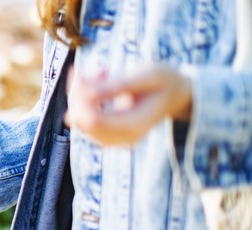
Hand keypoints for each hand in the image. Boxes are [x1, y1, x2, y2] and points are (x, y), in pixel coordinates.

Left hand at [64, 65, 192, 145]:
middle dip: (77, 93)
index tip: (82, 73)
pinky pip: (82, 119)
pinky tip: (99, 79)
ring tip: (102, 71)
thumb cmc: (163, 81)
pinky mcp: (104, 134)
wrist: (173, 95)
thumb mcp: (148, 76)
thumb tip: (87, 93)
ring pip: (77, 120)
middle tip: (89, 68)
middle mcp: (120, 138)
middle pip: (81, 121)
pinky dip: (83, 98)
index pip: (93, 120)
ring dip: (80, 94)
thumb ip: (119, 85)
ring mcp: (111, 139)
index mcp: (134, 126)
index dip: (80, 98)